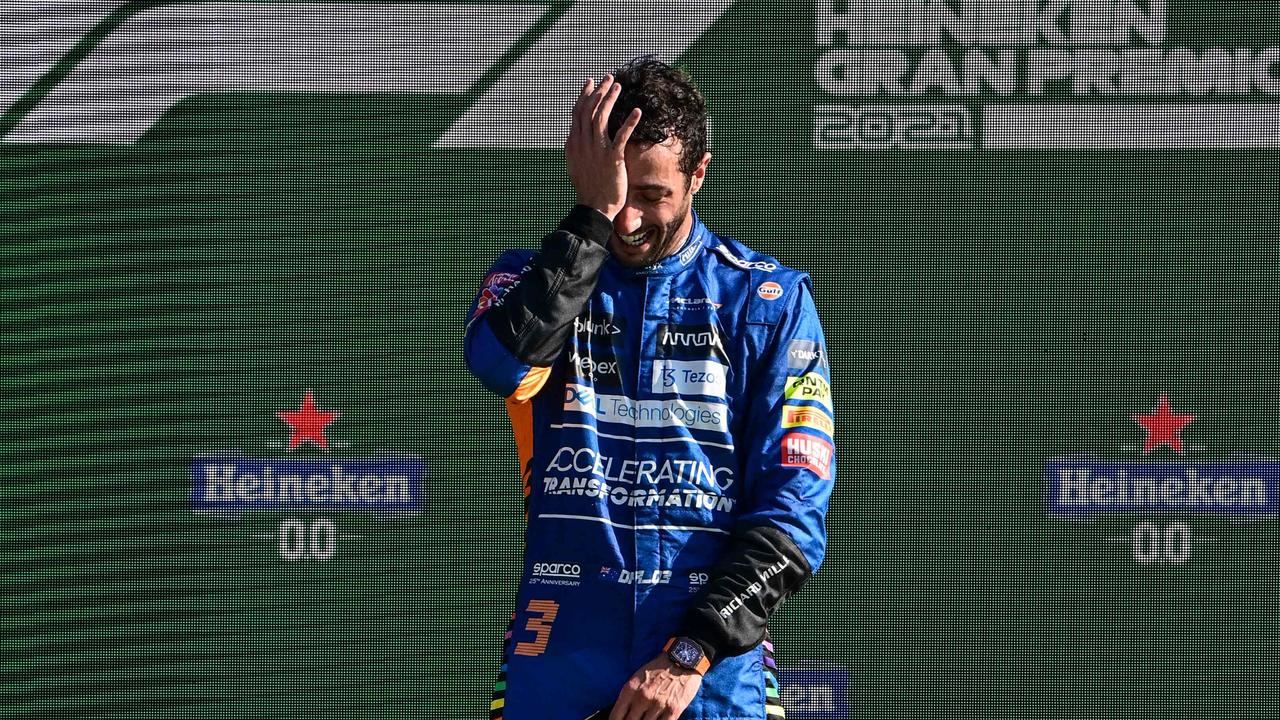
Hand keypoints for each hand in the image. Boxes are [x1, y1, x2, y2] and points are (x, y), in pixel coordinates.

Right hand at [565, 74, 641, 219]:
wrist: (594, 207)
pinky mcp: (612, 158)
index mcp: (573, 143)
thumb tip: (573, 137)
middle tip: (609, 77)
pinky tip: (637, 111)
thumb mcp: (575, 164)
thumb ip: (575, 148)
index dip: (584, 96)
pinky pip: (621, 135)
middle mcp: (583, 143)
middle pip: (589, 110)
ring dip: (611, 99)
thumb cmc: (588, 188)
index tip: (591, 83)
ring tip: (619, 86)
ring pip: (602, 117)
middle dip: (599, 91)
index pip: (577, 113)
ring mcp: (597, 150)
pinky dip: (629, 122)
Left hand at [608, 653, 701, 719]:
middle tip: (636, 719)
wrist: (682, 659)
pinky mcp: (673, 710)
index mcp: (630, 690)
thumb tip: (622, 714)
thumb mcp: (637, 678)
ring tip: (647, 719)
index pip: (616, 717)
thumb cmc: (657, 669)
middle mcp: (642, 698)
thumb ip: (628, 696)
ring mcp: (658, 705)